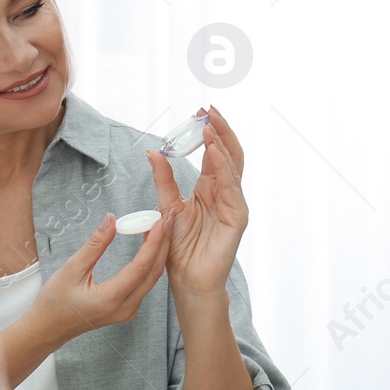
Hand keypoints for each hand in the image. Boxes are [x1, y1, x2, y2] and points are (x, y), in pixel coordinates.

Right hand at [24, 209, 171, 348]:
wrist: (49, 327)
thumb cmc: (55, 301)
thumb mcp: (72, 268)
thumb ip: (95, 244)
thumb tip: (111, 219)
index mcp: (110, 299)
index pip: (141, 267)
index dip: (153, 242)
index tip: (160, 221)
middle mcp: (125, 308)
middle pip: (153, 272)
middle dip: (162, 243)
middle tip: (166, 218)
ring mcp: (128, 311)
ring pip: (152, 279)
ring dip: (158, 252)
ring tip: (159, 227)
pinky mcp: (127, 309)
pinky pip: (145, 284)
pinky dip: (150, 263)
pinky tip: (150, 246)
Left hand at [146, 103, 247, 295]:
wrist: (187, 278)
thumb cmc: (179, 247)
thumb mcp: (168, 205)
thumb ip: (164, 179)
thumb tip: (153, 151)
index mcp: (209, 187)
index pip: (213, 152)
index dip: (208, 131)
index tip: (198, 112)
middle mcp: (224, 191)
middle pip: (228, 153)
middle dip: (220, 129)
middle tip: (208, 110)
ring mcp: (233, 203)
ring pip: (233, 165)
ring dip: (222, 143)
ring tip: (210, 125)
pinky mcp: (237, 216)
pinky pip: (232, 187)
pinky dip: (223, 167)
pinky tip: (214, 152)